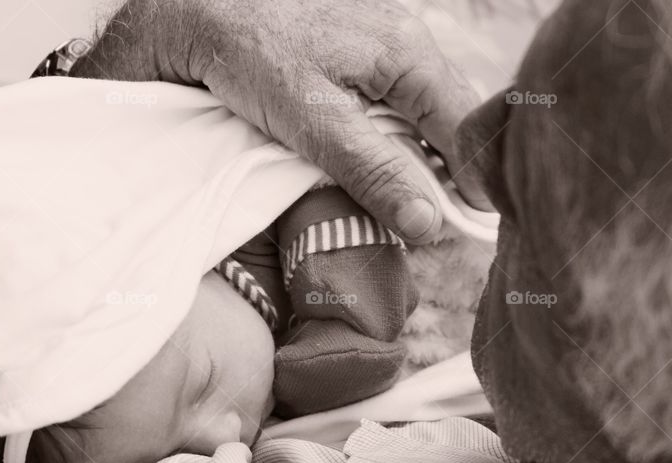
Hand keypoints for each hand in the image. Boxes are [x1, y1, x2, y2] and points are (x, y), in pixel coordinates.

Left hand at [76, 0, 491, 242]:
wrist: (202, 10)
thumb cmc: (253, 55)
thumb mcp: (314, 122)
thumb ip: (374, 171)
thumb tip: (427, 224)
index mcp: (410, 54)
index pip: (467, 129)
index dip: (469, 183)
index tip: (458, 230)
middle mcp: (409, 43)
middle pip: (451, 122)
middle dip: (443, 174)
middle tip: (425, 222)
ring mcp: (387, 46)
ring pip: (423, 115)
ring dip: (415, 160)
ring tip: (398, 200)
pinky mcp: (362, 56)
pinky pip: (395, 106)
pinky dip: (389, 140)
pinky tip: (371, 163)